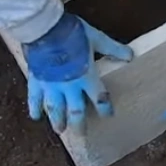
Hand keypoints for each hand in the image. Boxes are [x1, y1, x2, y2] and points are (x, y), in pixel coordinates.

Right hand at [22, 13, 132, 134]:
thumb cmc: (73, 33)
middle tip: (81, 136)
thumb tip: (130, 55)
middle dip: (79, 124)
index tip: (107, 115)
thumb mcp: (96, 38)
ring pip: (55, 109)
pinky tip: (35, 117)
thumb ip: (112, 48)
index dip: (104, 108)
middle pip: (76, 111)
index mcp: (86, 77)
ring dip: (58, 121)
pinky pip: (35, 98)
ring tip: (60, 131)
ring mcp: (51, 86)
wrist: (45, 29)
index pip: (99, 98)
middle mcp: (69, 87)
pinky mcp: (37, 80)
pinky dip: (35, 108)